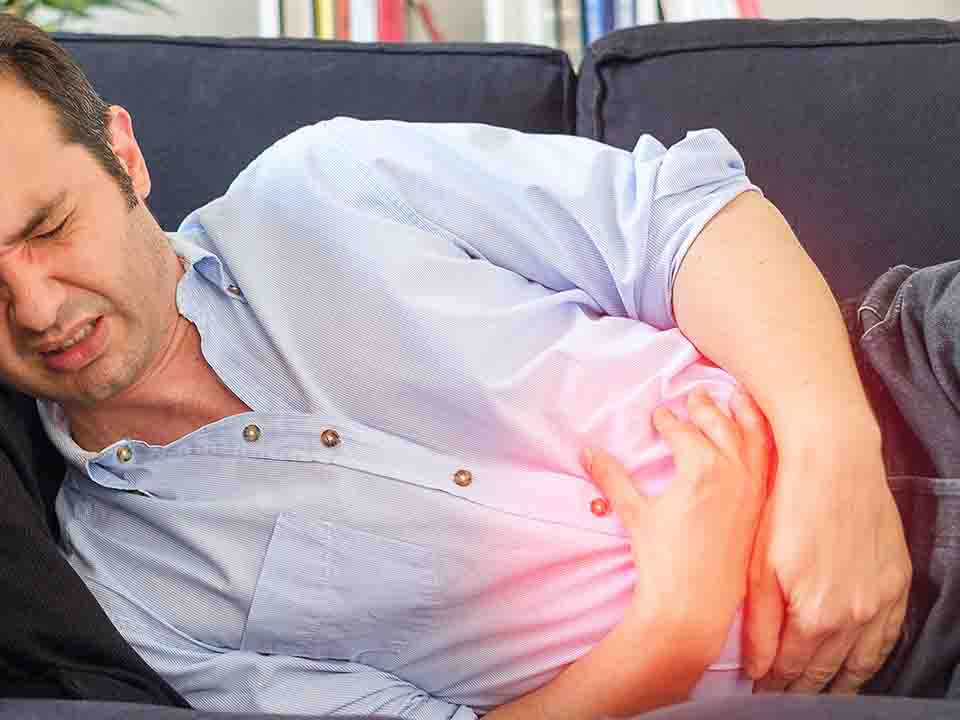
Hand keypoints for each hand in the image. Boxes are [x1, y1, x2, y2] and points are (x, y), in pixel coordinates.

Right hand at [582, 387, 771, 655]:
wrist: (693, 606)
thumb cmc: (663, 560)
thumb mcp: (634, 513)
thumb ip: (613, 478)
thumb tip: (587, 452)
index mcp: (701, 468)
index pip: (683, 432)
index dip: (668, 421)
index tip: (659, 414)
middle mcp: (733, 472)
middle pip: (720, 426)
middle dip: (705, 408)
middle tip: (696, 394)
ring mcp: (752, 490)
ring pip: (752, 440)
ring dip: (743, 416)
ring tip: (737, 399)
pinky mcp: (761, 508)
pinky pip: (768, 465)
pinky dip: (763, 444)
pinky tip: (758, 439)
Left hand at [744, 424, 911, 693]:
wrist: (833, 461)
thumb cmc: (786, 506)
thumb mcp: (759, 566)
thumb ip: (759, 622)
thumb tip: (756, 667)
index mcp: (816, 615)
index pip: (792, 669)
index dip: (774, 684)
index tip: (762, 692)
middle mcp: (855, 616)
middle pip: (828, 671)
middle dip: (803, 688)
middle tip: (784, 697)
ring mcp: (881, 600)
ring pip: (863, 660)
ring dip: (842, 681)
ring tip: (823, 694)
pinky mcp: (897, 581)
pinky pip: (890, 634)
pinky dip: (874, 655)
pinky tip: (862, 662)